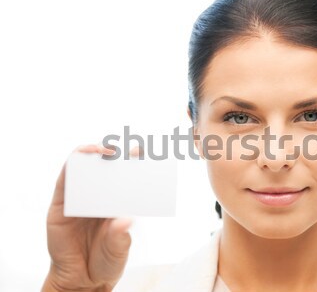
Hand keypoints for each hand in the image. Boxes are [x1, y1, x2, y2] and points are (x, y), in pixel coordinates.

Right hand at [42, 144, 132, 291]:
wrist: (81, 280)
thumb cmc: (105, 260)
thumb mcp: (118, 250)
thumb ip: (119, 237)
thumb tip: (125, 221)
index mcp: (117, 203)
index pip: (126, 177)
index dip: (134, 164)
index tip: (144, 154)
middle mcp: (99, 196)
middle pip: (106, 167)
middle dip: (117, 153)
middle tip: (129, 149)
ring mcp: (79, 198)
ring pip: (84, 168)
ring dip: (93, 153)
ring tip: (105, 149)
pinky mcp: (60, 205)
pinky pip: (63, 181)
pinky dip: (71, 166)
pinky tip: (79, 158)